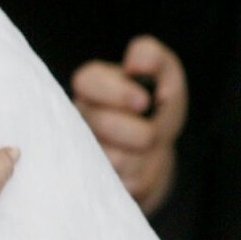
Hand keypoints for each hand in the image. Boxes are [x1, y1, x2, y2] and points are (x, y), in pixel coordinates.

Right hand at [70, 35, 186, 214]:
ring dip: (144, 156)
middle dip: (141, 130)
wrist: (155, 149)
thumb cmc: (156, 106)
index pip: (87, 81)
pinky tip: (141, 166)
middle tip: (151, 130)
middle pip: (103, 124)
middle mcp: (76, 116)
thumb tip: (138, 65)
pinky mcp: (92, 182)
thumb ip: (151, 56)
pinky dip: (144, 175)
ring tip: (145, 149)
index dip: (119, 93)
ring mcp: (80, 150)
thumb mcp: (163, 74)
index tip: (144, 101)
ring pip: (116, 158)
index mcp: (90, 84)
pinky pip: (125, 183)